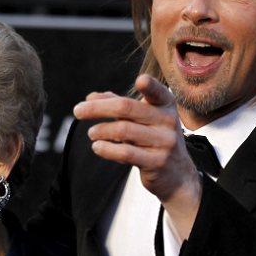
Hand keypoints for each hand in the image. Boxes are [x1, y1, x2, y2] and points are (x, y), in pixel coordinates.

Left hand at [73, 75, 201, 237]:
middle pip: (127, 108)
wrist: (177, 174)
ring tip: (91, 133)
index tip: (140, 81)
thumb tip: (91, 97)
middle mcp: (168, 121)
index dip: (150, 86)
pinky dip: (106, 149)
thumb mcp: (144, 119)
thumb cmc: (155, 139)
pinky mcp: (157, 162)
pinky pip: (126, 152)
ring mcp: (164, 143)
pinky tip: (97, 147)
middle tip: (78, 111)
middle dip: (98, 108)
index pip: (157, 92)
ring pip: (123, 130)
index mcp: (166, 105)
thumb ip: (119, 106)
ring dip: (100, 130)